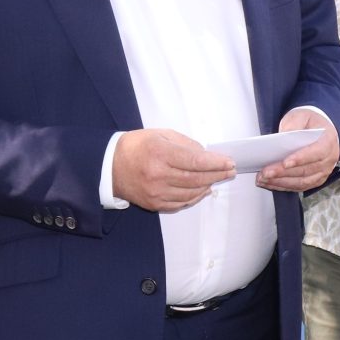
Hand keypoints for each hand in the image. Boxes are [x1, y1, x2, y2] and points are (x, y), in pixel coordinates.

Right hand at [113, 129, 235, 211]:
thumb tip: (205, 154)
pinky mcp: (155, 204)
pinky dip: (196, 197)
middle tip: (230, 170)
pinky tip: (203, 189)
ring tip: (218, 178)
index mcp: (159, 154)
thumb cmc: (136, 147)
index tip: (229, 161)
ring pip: (191, 193)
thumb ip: (184, 143)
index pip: (195, 161)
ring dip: (208, 185)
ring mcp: (156, 193)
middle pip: (196, 179)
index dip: (215, 163)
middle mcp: (158, 175)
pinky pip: (182, 203)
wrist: (109, 167)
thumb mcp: (159, 135)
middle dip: (217, 174)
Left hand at [257, 109, 339, 191]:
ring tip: (263, 179)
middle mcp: (329, 160)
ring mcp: (323, 172)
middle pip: (306, 170)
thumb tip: (283, 136)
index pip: (316, 153)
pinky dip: (283, 186)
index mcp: (328, 141)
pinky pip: (299, 187)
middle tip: (265, 172)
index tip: (285, 163)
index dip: (301, 159)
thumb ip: (294, 123)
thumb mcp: (302, 115)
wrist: (319, 130)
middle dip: (283, 173)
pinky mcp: (315, 180)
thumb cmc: (310, 123)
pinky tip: (270, 183)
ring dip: (281, 182)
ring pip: (302, 182)